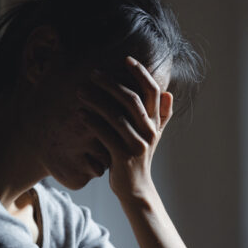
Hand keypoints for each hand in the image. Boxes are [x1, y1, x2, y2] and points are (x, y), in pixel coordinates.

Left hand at [77, 56, 173, 199]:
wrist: (136, 188)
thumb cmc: (139, 158)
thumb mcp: (153, 136)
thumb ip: (162, 115)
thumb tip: (168, 93)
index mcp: (156, 123)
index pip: (152, 91)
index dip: (141, 73)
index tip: (126, 59)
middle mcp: (149, 131)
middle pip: (131, 100)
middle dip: (111, 83)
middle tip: (93, 73)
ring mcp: (136, 144)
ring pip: (116, 116)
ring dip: (95, 100)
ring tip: (80, 91)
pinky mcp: (122, 156)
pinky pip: (105, 134)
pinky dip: (92, 122)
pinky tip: (80, 114)